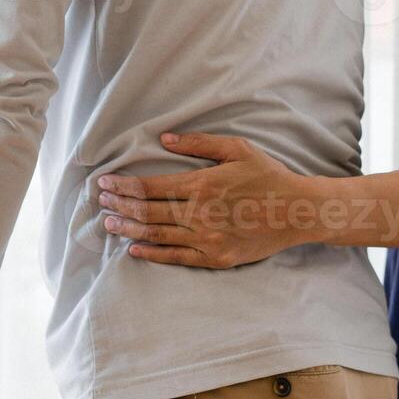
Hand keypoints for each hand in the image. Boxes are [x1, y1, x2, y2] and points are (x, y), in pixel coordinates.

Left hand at [97, 133, 320, 268]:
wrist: (297, 212)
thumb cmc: (268, 177)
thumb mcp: (237, 149)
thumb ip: (198, 144)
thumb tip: (164, 140)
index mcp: (202, 184)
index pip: (150, 187)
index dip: (124, 186)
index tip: (105, 183)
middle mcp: (199, 213)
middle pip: (148, 211)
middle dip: (120, 206)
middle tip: (101, 202)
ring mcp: (206, 238)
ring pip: (157, 235)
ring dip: (129, 229)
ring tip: (109, 223)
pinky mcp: (215, 257)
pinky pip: (176, 257)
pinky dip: (152, 253)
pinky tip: (134, 248)